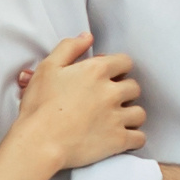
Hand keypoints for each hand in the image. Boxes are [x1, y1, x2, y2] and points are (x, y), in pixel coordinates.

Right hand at [0, 34, 145, 179]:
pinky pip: (139, 138)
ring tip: (117, 120)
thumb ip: (69, 47)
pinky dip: (134, 138)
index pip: (125, 62)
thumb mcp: (47, 67)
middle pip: (134, 88)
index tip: (107, 78)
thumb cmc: (39, 106)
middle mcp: (111, 91)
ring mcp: (117, 117)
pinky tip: (123, 138)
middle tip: (109, 100)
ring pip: (139, 113)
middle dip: (124, 92)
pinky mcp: (118, 140)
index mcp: (96, 71)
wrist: (39, 142)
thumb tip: (87, 37)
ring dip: (131, 115)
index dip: (117, 69)